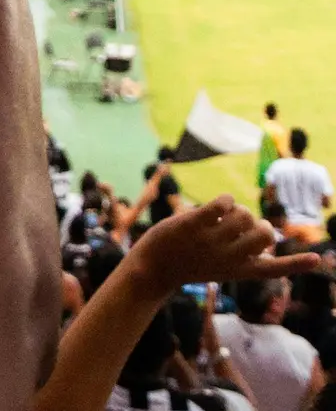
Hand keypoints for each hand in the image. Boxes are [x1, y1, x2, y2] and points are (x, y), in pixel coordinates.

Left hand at [128, 195, 321, 296]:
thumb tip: (266, 232)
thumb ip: (244, 254)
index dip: (297, 264)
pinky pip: (222, 203)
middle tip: (239, 226)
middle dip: (257, 222)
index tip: (317, 259)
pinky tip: (219, 204)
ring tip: (221, 216)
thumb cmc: (188, 264)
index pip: (274, 270)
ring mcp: (210, 241)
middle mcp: (229, 257)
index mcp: (239, 270)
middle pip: (264, 233)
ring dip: (237, 209)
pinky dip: (226, 199)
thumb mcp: (221, 268)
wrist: (151, 269)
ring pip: (244, 214)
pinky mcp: (192, 224)